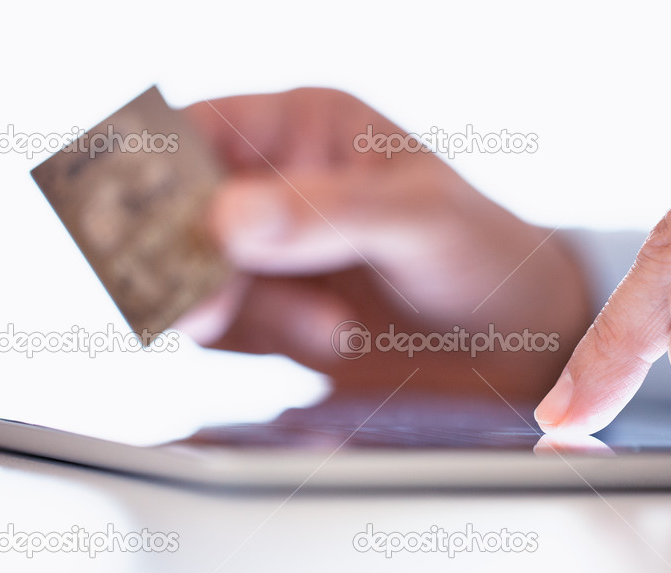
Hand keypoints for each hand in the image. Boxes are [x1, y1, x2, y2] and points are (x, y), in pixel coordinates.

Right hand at [177, 88, 590, 398]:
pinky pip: (220, 331)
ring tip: (338, 328)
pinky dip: (263, 343)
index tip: (169, 226)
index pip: (193, 132)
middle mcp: (268, 187)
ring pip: (191, 280)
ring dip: (251, 313)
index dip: (158, 175)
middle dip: (198, 261)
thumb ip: (326, 213)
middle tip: (227, 300)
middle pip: (173, 214)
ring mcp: (263, 254)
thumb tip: (225, 218)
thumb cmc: (479, 253)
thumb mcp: (418, 219)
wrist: (511, 341)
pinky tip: (333, 341)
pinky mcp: (267, 315)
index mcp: (299, 130)